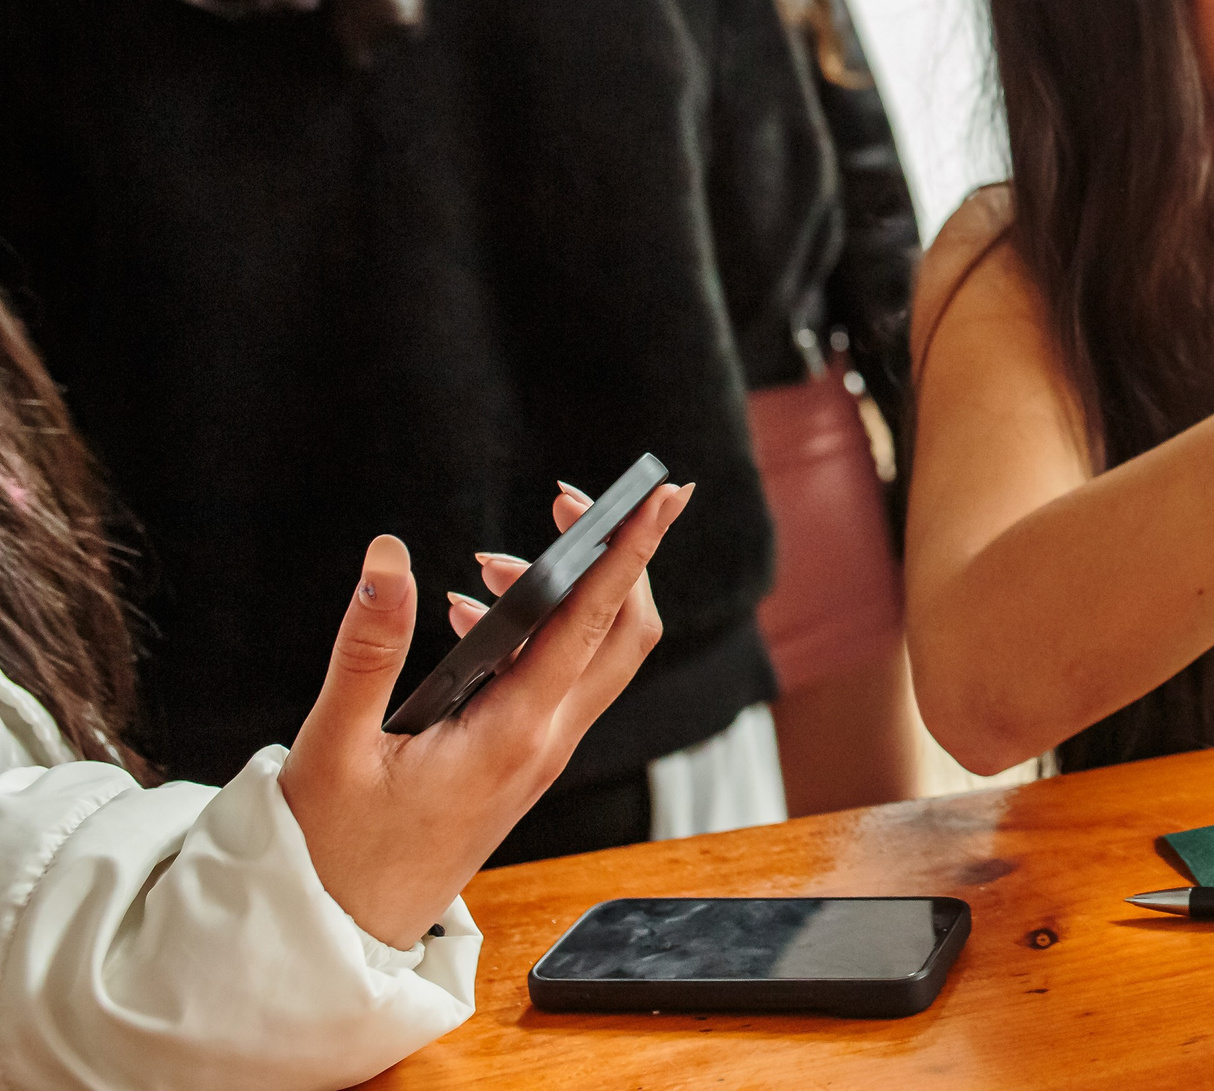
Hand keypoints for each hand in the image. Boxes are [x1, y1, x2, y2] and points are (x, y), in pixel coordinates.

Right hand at [278, 482, 689, 947]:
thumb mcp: (333, 748)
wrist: (344, 937)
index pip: (593, 621)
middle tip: (569, 501)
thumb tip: (388, 557)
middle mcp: (546, 742)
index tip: (661, 495)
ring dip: (565, 595)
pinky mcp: (523, 763)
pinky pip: (555, 681)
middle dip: (616, 558)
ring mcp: (542, 755)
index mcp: (513, 734)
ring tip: (489, 564)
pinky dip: (533, 633)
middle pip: (624, 633)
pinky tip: (467, 615)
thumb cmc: (334, 852)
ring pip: (593, 655)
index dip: (630, 550)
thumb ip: (366, 650)